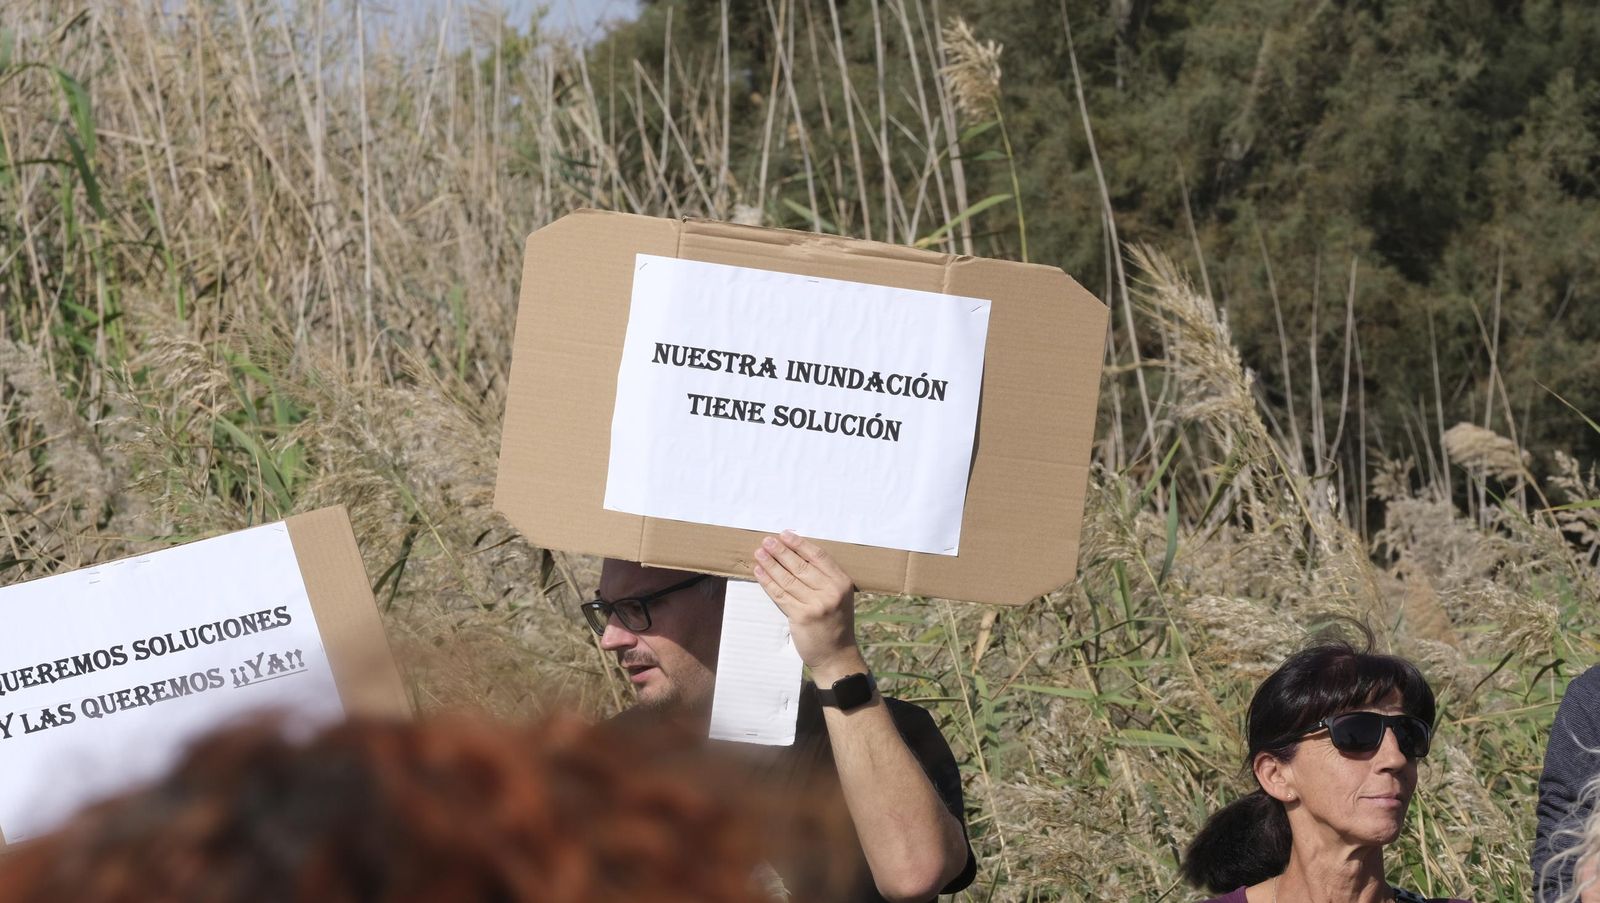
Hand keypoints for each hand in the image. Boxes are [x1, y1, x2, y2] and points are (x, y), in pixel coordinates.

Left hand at [752, 530, 863, 679]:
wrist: (836, 655)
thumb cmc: (835, 624)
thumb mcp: (839, 597)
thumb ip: (824, 579)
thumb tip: (796, 555)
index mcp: (842, 582)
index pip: (818, 556)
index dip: (800, 544)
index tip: (785, 534)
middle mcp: (831, 592)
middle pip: (801, 565)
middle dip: (781, 551)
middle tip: (767, 540)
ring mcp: (816, 604)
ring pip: (788, 578)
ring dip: (771, 564)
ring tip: (759, 553)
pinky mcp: (801, 616)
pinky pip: (780, 594)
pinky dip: (767, 581)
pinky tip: (759, 572)